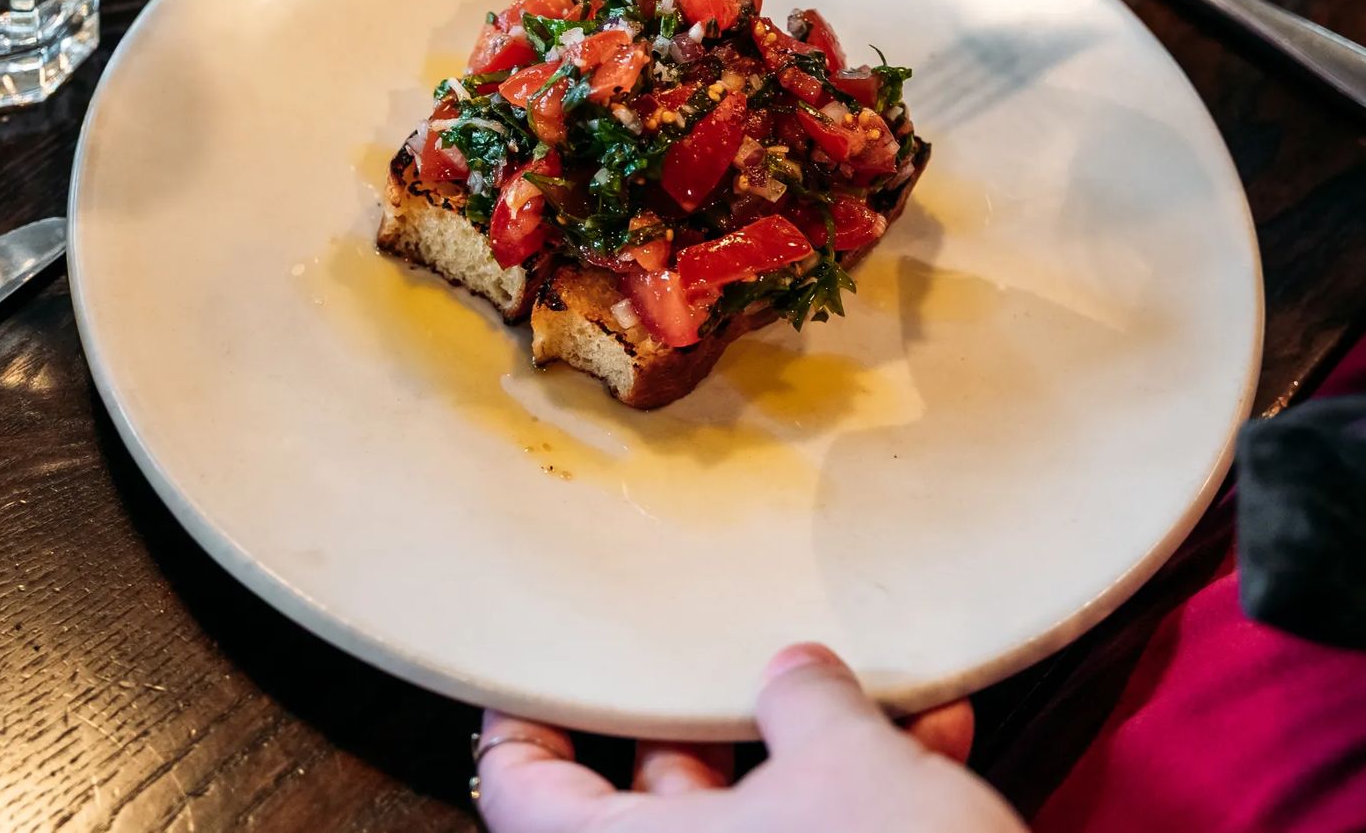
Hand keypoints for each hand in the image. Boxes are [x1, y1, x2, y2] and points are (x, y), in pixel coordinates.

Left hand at [473, 644, 1026, 832]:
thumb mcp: (850, 765)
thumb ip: (807, 700)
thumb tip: (795, 673)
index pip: (516, 780)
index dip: (527, 708)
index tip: (550, 647)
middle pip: (651, 786)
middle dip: (717, 703)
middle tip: (740, 635)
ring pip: (752, 815)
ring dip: (817, 744)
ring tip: (876, 685)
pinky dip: (861, 800)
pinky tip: (933, 744)